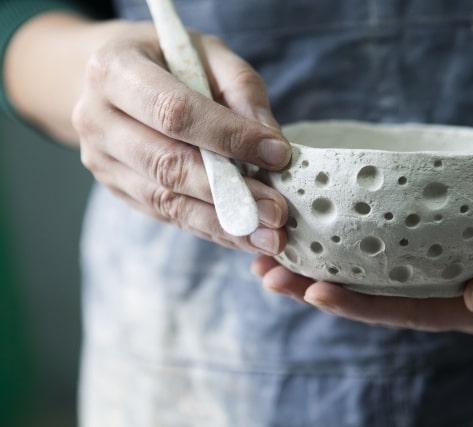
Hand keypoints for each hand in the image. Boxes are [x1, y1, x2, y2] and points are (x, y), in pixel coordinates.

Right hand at [72, 21, 289, 253]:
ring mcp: (101, 160)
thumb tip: (273, 144)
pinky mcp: (117, 188)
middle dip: (229, 192)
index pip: (175, 112)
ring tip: (268, 236)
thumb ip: (242, 91)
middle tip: (276, 211)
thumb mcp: (209, 54)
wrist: (117, 77)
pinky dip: (211, 228)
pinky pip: (167, 214)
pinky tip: (245, 235)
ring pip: (166, 200)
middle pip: (167, 164)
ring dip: (223, 222)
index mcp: (115, 70)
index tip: (277, 154)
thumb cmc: (170, 59)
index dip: (229, 137)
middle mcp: (97, 118)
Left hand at [252, 158, 472, 334]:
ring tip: (267, 259)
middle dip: (316, 290)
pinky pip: (368, 252)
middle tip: (270, 276)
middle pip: (370, 300)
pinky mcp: (411, 245)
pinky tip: (301, 233)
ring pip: (361, 277)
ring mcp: (421, 271)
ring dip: (312, 269)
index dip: (359, 306)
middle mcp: (436, 293)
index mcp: (466, 305)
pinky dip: (333, 245)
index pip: (405, 312)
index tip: (315, 292)